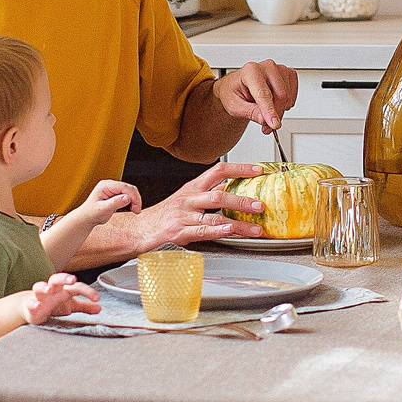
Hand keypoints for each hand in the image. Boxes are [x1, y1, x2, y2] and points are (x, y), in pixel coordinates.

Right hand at [23, 274, 99, 324]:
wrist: (32, 307)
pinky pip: (30, 303)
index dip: (87, 291)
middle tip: (72, 279)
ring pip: (39, 287)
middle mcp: (51, 290)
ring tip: (49, 290)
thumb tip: (99, 308)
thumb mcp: (70, 305)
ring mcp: (40, 296)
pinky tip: (36, 305)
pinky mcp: (30, 305)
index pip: (76, 286)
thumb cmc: (53, 303)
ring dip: (44, 287)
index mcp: (63, 289)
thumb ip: (84, 306)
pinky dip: (32, 303)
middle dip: (64, 278)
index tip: (97, 298)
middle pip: (56, 279)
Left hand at [76, 178, 140, 222]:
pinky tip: (131, 208)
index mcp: (105, 186)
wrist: (87, 218)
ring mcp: (113, 189)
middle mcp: (109, 185)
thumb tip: (127, 198)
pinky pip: (127, 195)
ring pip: (130, 191)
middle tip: (136, 210)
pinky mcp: (115, 194)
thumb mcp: (103, 210)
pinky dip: (131, 201)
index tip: (136, 206)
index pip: (124, 187)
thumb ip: (114, 203)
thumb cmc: (91, 214)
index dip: (133, 196)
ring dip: (134, 200)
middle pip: (129, 188)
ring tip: (134, 210)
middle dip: (135, 199)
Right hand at [131, 159, 265, 247]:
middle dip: (242, 200)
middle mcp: (189, 199)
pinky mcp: (179, 232)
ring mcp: (184, 216)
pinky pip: (202, 231)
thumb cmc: (167, 213)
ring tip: (254, 228)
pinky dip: (218, 231)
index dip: (239, 169)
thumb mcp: (188, 197)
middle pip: (218, 195)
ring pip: (214, 216)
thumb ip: (210, 192)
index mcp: (193, 187)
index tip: (258, 170)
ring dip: (238, 223)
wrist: (141, 228)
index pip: (218, 171)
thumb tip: (234, 185)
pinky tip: (230, 232)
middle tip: (259, 205)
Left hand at [215, 59, 298, 134]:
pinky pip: (293, 94)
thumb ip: (250, 112)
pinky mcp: (288, 74)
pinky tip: (274, 104)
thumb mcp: (235, 106)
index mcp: (250, 71)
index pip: (264, 94)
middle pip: (280, 96)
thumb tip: (265, 120)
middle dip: (275, 115)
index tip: (274, 124)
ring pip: (288, 97)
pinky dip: (285, 104)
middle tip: (266, 127)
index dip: (270, 111)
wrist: (237, 86)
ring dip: (280, 111)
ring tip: (266, 114)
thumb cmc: (234, 92)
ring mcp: (279, 69)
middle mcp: (266, 67)